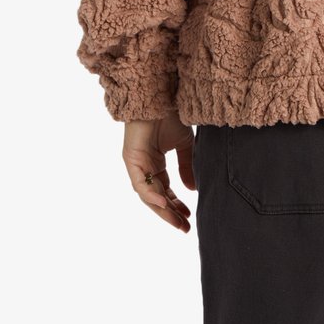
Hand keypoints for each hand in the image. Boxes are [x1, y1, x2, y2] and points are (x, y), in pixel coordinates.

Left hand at [122, 111, 195, 230]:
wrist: (162, 95)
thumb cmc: (171, 115)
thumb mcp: (184, 145)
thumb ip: (187, 167)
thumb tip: (192, 190)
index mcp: (155, 164)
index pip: (165, 191)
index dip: (176, 206)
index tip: (189, 218)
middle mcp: (144, 167)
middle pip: (156, 197)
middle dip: (170, 214)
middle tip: (184, 228)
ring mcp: (136, 164)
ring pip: (147, 194)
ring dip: (162, 209)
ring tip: (177, 221)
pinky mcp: (131, 160)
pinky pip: (140, 183)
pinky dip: (151, 195)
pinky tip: (164, 204)